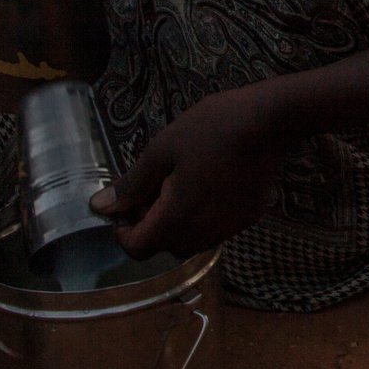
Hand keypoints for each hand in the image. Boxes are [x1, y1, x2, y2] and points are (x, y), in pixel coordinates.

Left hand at [90, 86, 284, 258]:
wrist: (269, 120)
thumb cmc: (210, 129)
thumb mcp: (162, 150)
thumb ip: (131, 185)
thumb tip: (99, 208)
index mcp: (176, 218)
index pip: (137, 247)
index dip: (123, 230)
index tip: (126, 203)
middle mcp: (203, 233)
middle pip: (164, 247)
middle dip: (152, 224)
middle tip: (155, 187)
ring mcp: (230, 228)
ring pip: (192, 241)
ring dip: (179, 223)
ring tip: (181, 185)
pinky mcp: (249, 217)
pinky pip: (217, 228)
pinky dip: (205, 216)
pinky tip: (211, 184)